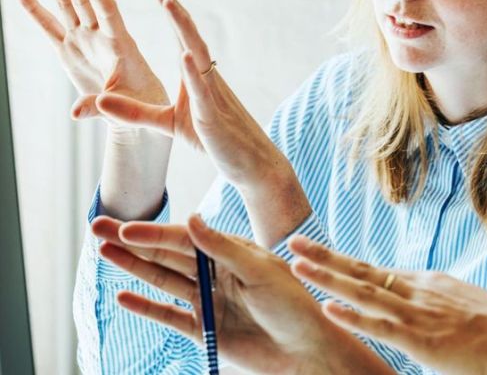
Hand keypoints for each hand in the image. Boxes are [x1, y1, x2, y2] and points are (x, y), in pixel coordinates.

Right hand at [15, 0, 168, 122]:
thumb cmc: (141, 104)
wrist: (137, 109)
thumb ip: (101, 107)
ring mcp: (83, 40)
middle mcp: (100, 36)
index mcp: (120, 44)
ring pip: (66, 5)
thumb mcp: (127, 107)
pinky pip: (48, 26)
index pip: (108, 12)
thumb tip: (74, 114)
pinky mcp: (69, 51)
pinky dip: (34, 9)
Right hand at [93, 214, 394, 374]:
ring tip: (103, 252)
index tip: (125, 227)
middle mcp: (216, 272)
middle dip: (132, 241)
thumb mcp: (261, 271)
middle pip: (166, 254)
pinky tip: (123, 295)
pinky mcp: (206, 329)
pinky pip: (169, 315)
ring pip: (163, 280)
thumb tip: (192, 218)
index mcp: (231, 252)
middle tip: (97, 226)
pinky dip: (147, 306)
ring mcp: (208, 300)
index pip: (184, 239)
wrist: (308, 350)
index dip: (153, 233)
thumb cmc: (294, 304)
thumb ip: (223, 248)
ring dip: (133, 267)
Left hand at [94, 0, 310, 243]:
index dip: (167, 6)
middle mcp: (205, 76)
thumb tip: (100, 99)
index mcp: (196, 75)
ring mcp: (212, 93)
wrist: (251, 164)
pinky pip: (204, 91)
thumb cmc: (214, 140)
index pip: (180, 33)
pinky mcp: (213, 116)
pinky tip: (186, 55)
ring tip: (168, 3)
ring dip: (183, 28)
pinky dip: (194, 72)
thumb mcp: (167, 124)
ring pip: (197, 53)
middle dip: (171, 3)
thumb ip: (134, 112)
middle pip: (188, 33)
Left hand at [289, 235, 486, 374]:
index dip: (342, 262)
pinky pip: (381, 326)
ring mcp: (418, 312)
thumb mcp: (461, 309)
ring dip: (327, 277)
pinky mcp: (422, 339)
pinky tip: (328, 307)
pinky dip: (353, 316)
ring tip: (297, 264)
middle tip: (292, 242)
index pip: (374, 271)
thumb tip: (422, 313)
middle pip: (361, 270)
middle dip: (324, 257)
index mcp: (425, 283)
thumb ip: (436, 307)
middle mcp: (417, 290)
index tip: (317, 253)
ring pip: (363, 291)